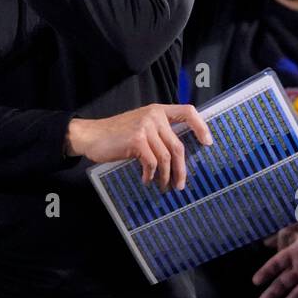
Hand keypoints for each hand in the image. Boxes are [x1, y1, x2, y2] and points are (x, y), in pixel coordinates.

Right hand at [66, 104, 211, 191]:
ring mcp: (145, 127)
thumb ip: (158, 132)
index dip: (201, 126)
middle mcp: (153, 116)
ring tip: (164, 186)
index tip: (207, 142)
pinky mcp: (137, 140)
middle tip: (180, 184)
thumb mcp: (140, 126)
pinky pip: (152, 163)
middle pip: (177, 145)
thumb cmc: (115, 135)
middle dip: (181, 169)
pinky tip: (146, 180)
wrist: (90, 135)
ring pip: (166, 157)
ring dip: (166, 176)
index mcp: (157, 110)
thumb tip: (178, 155)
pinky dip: (150, 175)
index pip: (187, 111)